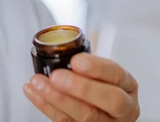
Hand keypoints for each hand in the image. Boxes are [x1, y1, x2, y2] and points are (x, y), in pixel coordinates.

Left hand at [23, 53, 139, 121]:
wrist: (95, 104)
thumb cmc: (95, 82)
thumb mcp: (98, 68)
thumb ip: (85, 60)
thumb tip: (62, 44)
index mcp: (127, 85)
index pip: (117, 75)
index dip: (96, 68)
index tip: (76, 61)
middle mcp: (123, 108)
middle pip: (110, 100)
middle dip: (81, 87)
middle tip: (56, 76)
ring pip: (86, 116)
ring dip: (57, 98)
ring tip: (38, 82)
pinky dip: (46, 106)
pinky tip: (33, 92)